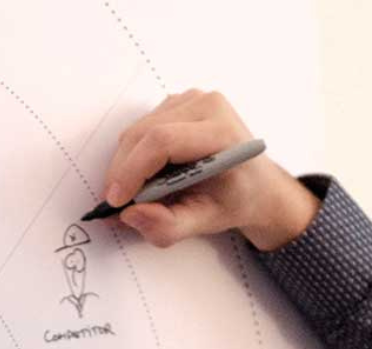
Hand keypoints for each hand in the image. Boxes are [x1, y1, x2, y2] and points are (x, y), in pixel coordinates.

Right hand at [102, 90, 319, 250]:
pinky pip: (140, 129)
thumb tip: (131, 215)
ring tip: (137, 193)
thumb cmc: (236, 200)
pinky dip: (134, 155)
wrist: (256, 185)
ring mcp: (191, 100)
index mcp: (222, 132)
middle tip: (116, 204)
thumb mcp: (207, 222)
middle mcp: (208, 106)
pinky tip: (149, 175)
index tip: (116, 200)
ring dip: (126, 165)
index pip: (163, 141)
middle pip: (144, 134)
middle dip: (122, 172)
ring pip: (137, 131)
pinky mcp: (177, 103)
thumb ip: (169, 226)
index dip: (132, 171)